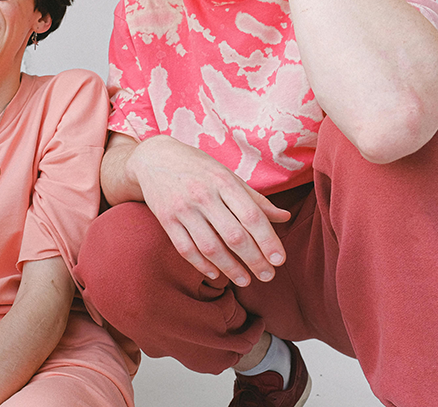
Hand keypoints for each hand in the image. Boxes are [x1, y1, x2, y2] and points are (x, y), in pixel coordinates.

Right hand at [128, 136, 291, 285]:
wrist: (153, 158)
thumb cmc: (197, 167)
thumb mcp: (227, 175)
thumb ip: (254, 198)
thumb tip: (284, 217)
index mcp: (223, 182)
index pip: (252, 216)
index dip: (268, 240)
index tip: (279, 260)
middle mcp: (203, 195)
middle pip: (234, 236)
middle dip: (254, 260)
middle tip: (267, 277)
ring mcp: (182, 208)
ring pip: (210, 247)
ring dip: (230, 268)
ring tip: (245, 281)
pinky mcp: (165, 219)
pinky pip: (185, 248)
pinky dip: (202, 265)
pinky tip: (216, 274)